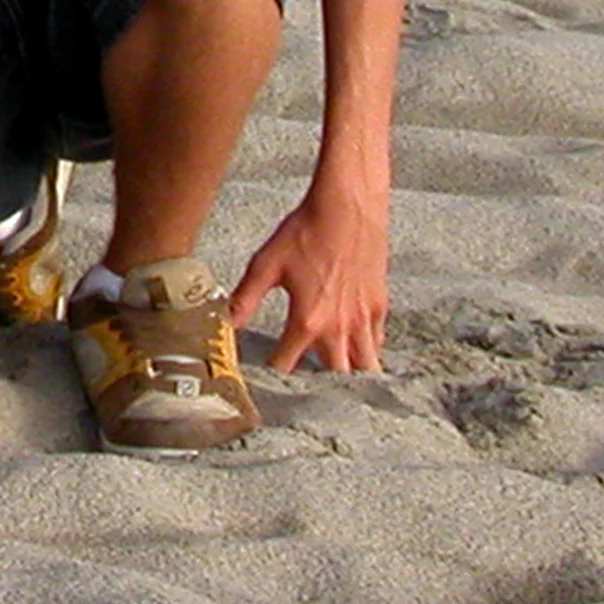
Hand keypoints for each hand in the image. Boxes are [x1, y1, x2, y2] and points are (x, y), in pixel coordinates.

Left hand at [231, 182, 388, 371]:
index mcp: (307, 321)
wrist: (348, 208)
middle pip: (332, 377)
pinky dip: (367, 352)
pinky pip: (376, 343)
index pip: (286, 365)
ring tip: (337, 388)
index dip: (272, 376)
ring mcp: (363, 320)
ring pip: (364, 367)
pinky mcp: (379, 307)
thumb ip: (246, 298)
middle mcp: (339, 328)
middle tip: (304, 395)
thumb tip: (224, 322)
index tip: (263, 383)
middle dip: (318, 389)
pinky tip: (356, 351)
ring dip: (350, 378)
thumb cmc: (306, 232)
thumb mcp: (266, 264)